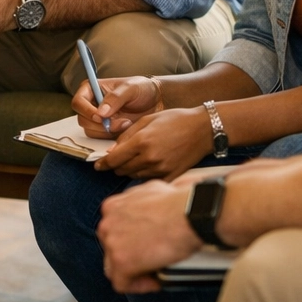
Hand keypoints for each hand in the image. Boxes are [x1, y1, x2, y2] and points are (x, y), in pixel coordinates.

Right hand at [73, 76, 160, 136]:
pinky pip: (101, 137)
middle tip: (118, 121)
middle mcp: (91, 104)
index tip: (101, 116)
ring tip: (125, 123)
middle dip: (100, 124)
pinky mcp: (105, 129)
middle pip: (82, 119)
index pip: (78, 102)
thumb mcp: (130, 88)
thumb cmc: (142, 89)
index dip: (86, 111)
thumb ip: (115, 98)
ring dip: (107, 130)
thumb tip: (101, 112)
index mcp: (91, 89)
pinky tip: (125, 127)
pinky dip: (112, 136)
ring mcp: (97, 118)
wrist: (155, 102)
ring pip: (90, 130)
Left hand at [95, 106, 213, 179]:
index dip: (102, 164)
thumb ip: (126, 136)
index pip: (114, 159)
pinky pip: (150, 181)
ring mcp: (161, 169)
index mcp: (141, 142)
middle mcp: (150, 158)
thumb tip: (111, 152)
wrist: (203, 129)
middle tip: (117, 159)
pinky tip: (148, 167)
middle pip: (122, 170)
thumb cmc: (176, 120)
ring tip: (135, 159)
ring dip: (129, 170)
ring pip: (134, 176)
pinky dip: (145, 175)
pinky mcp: (171, 176)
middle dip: (116, 166)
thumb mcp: (147, 120)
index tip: (97, 165)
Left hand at [98, 179, 201, 292]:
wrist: (189, 213)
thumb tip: (149, 209)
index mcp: (112, 207)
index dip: (129, 241)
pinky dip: (139, 286)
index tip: (145, 246)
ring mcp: (112, 243)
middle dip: (130, 256)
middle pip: (111, 249)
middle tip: (150, 261)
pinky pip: (122, 284)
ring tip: (154, 273)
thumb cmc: (178, 203)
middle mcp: (107, 223)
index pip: (112, 231)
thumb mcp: (151, 191)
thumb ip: (140, 202)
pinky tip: (156, 282)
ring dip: (133, 273)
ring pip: (113, 268)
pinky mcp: (122, 262)